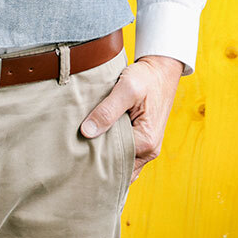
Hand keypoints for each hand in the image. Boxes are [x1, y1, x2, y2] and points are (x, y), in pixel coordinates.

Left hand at [78, 54, 184, 185]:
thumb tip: (87, 132)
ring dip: (106, 158)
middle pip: (119, 167)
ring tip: (83, 150)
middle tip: (75, 156)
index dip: (95, 157)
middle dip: (99, 163)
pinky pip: (126, 155)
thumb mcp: (126, 88)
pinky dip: (113, 152)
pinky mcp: (143, 141)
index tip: (76, 151)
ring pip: (122, 163)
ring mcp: (148, 148)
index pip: (114, 161)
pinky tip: (97, 144)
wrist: (162, 70)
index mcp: (146, 141)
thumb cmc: (146, 78)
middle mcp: (149, 150)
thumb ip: (107, 111)